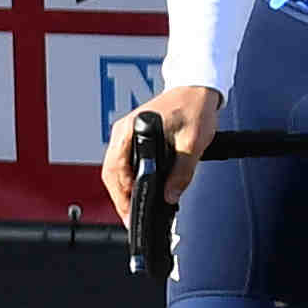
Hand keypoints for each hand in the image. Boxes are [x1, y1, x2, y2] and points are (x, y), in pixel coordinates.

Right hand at [102, 83, 218, 222]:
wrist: (197, 88)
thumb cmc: (194, 107)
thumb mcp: (193, 143)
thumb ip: (182, 172)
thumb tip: (170, 196)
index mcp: (130, 130)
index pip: (115, 170)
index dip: (121, 195)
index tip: (129, 213)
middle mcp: (122, 132)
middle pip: (110, 173)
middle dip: (120, 198)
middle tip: (130, 219)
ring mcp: (126, 134)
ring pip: (115, 169)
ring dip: (123, 191)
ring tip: (134, 211)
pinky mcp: (133, 137)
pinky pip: (124, 163)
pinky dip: (128, 180)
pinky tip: (138, 192)